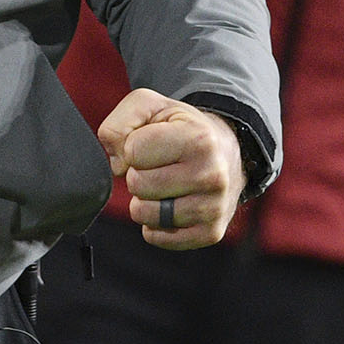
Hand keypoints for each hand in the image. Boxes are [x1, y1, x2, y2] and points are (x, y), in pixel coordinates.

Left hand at [96, 87, 243, 248]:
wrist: (226, 151)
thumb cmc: (181, 128)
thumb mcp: (150, 106)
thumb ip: (119, 123)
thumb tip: (117, 163)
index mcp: (198, 139)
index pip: (133, 151)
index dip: (132, 147)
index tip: (150, 144)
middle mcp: (211, 174)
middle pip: (137, 184)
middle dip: (137, 174)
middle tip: (157, 166)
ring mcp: (213, 207)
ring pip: (145, 214)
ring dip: (144, 200)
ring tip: (163, 184)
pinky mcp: (211, 233)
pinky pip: (157, 238)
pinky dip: (154, 224)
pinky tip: (169, 204)